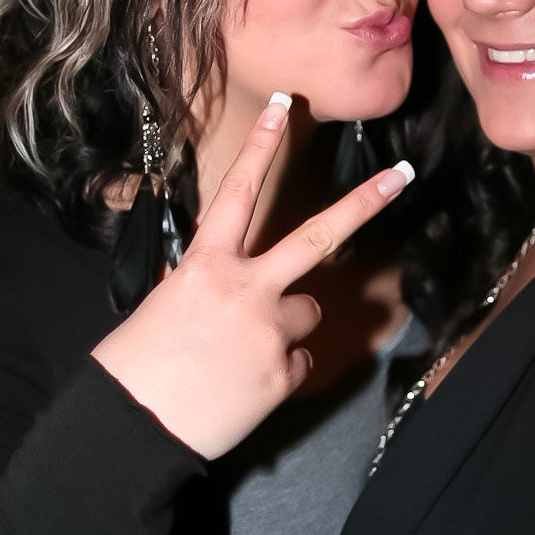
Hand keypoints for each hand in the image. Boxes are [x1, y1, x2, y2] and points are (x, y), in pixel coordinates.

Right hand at [91, 94, 413, 458]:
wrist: (132, 425)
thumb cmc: (137, 364)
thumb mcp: (164, 304)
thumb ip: (208, 282)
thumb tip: (232, 281)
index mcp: (205, 265)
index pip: (239, 193)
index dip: (262, 148)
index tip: (284, 109)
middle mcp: (244, 289)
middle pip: (315, 236)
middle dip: (363, 202)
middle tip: (401, 175)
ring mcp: (269, 331)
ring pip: (310, 311)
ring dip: (289, 324)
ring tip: (244, 351)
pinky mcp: (283, 373)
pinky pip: (300, 361)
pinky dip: (280, 370)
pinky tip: (244, 384)